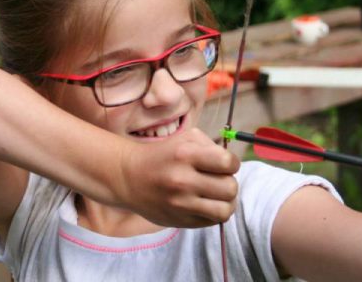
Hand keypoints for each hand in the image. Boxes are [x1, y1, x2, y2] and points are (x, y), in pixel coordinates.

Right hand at [117, 128, 239, 227]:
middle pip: (230, 188)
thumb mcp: (184, 139)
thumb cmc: (162, 155)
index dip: (232, 163)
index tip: (224, 165)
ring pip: (225, 210)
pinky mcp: (179, 221)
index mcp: (185, 154)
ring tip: (218, 196)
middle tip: (219, 180)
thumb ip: (211, 146)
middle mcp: (182, 180)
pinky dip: (214, 213)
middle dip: (229, 183)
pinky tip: (205, 203)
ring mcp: (180, 204)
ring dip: (227, 202)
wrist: (129, 177)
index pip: (229, 163)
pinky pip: (212, 222)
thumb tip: (233, 164)